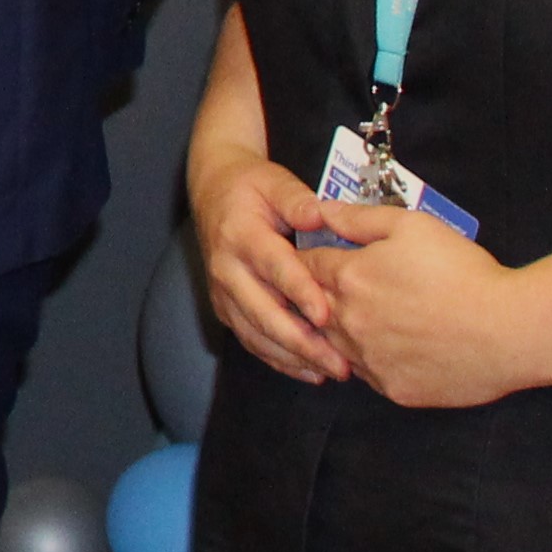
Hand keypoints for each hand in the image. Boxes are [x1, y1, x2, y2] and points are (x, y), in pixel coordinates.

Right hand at [191, 147, 355, 387]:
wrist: (212, 191)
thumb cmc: (250, 187)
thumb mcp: (274, 181)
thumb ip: (297, 199)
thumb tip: (319, 216)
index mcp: (241, 235)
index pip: (273, 267)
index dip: (299, 292)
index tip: (325, 315)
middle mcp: (227, 269)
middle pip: (263, 313)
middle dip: (302, 342)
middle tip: (339, 362)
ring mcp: (223, 292)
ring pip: (256, 334)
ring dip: (293, 357)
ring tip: (331, 371)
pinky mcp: (226, 308)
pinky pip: (251, 340)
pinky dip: (279, 359)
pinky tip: (309, 371)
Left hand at [300, 198, 529, 407]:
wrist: (510, 331)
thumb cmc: (463, 272)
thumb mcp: (411, 226)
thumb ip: (358, 218)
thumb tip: (320, 211)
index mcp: (349, 278)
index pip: (305, 266)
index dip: (312, 258)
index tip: (322, 256)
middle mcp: (349, 324)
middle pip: (313, 308)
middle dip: (321, 295)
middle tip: (349, 287)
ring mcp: (370, 362)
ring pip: (336, 345)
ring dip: (344, 330)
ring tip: (374, 317)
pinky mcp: (394, 390)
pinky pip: (369, 374)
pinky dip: (373, 360)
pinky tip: (396, 346)